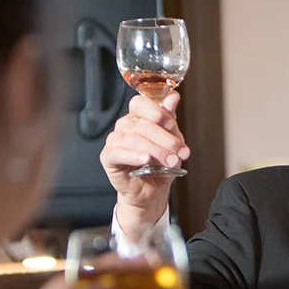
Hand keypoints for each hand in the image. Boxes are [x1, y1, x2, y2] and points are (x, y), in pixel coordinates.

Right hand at [99, 93, 189, 240]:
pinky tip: (146, 159)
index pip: (140, 103)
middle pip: (142, 124)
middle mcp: (124, 125)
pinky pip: (117, 153)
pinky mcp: (108, 157)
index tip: (171, 124)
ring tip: (171, 161)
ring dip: (156, 150)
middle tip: (180, 152)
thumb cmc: (160, 163)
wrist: (152, 190)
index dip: (156, 112)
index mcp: (138, 116)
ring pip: (133, 139)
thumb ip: (170, 119)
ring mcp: (114, 140)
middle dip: (165, 139)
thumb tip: (173, 97)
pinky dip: (133, 155)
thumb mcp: (172, 140)